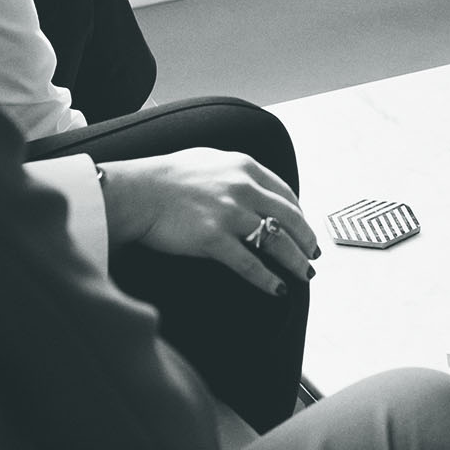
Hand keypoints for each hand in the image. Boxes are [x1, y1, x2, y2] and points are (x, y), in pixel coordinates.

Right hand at [99, 148, 319, 295]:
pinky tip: (278, 289)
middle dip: (306, 239)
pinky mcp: (213, 239)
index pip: (285, 193)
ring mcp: (229, 213)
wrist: (136, 191)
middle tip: (313, 255)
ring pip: (276, 241)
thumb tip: (253, 185)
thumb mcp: (209, 160)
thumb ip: (235, 171)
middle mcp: (242, 187)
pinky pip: (250, 264)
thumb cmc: (166, 176)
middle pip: (289, 218)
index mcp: (244, 166)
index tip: (304, 228)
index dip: (300, 214)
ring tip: (305, 274)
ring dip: (295, 261)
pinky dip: (268, 279)